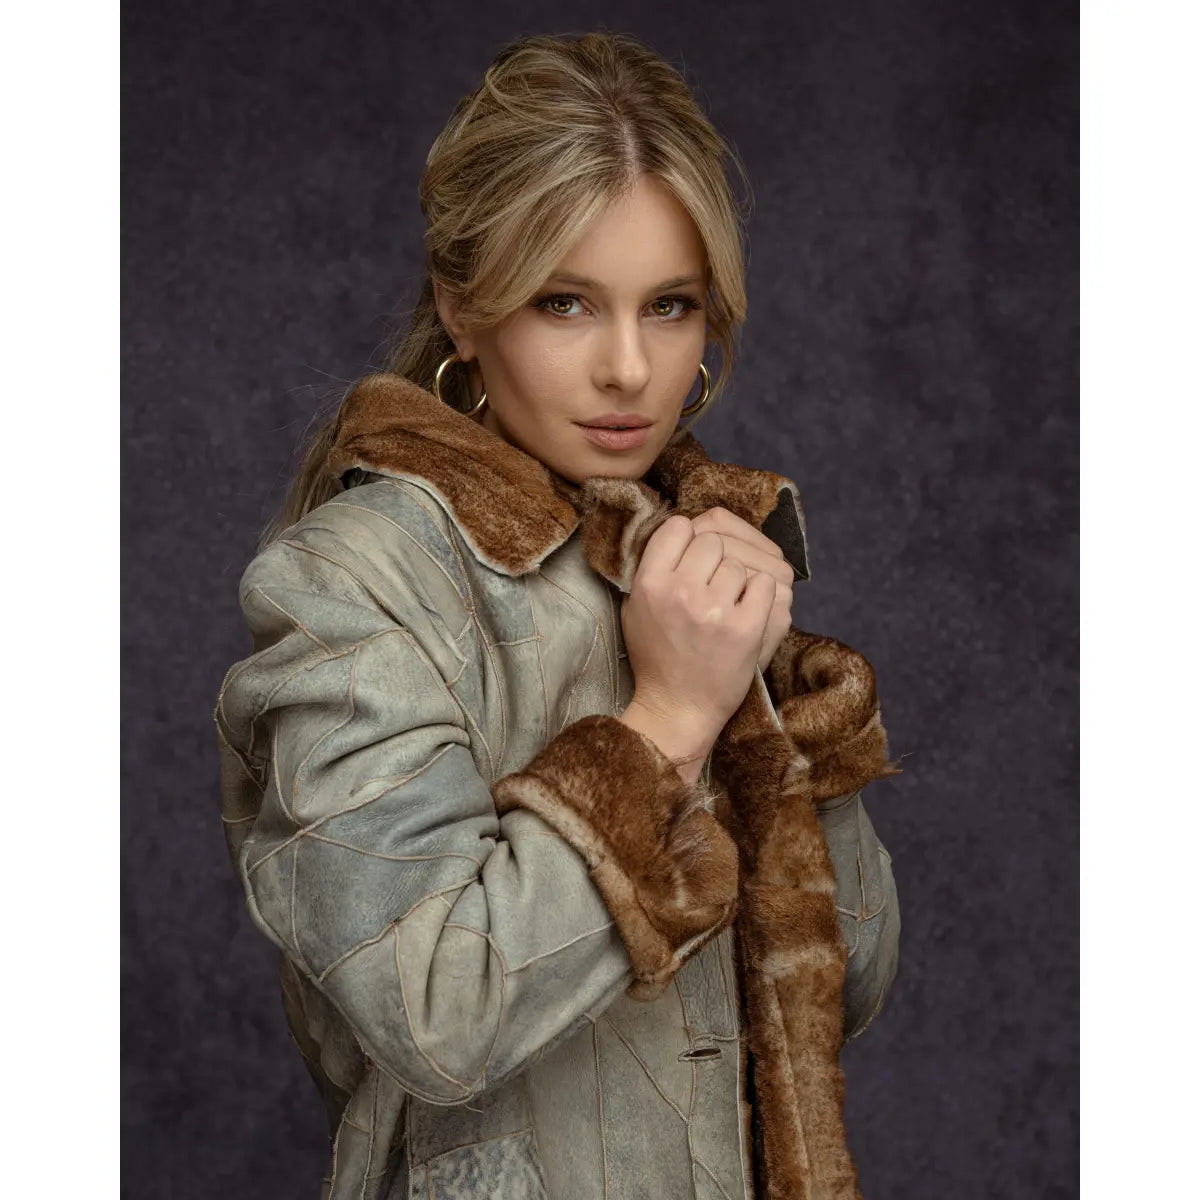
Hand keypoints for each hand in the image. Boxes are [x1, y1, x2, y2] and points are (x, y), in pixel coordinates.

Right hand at [619, 514, 776, 764]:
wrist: (679, 707)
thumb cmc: (657, 657)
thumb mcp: (636, 608)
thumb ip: (652, 568)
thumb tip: (678, 530)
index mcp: (650, 583)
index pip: (678, 527)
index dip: (688, 539)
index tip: (691, 558)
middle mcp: (681, 592)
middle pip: (711, 540)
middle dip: (714, 560)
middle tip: (711, 585)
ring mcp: (715, 609)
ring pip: (738, 562)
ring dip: (737, 580)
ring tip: (726, 604)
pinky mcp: (746, 627)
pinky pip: (763, 583)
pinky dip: (760, 595)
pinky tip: (746, 612)